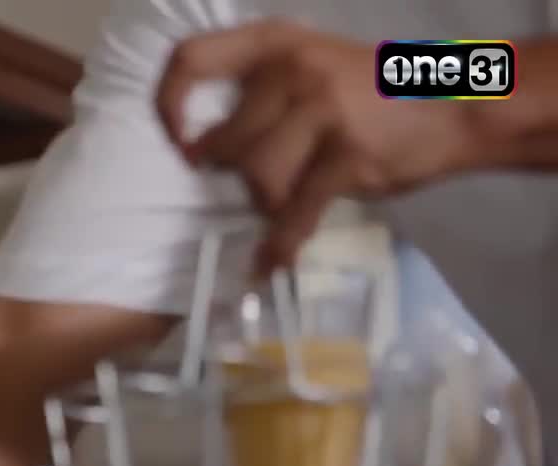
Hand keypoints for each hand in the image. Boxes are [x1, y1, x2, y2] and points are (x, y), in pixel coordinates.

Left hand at [155, 20, 478, 271]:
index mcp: (275, 43)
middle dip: (231, 175)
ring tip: (285, 201)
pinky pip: (295, 212)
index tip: (176, 141)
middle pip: (225, 143)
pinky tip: (270, 263)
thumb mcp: (310, 67)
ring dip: (264, 203)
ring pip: (255, 178)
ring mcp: (322, 111)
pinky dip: (279, 245)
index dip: (168, 104)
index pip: (192, 59)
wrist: (456, 107)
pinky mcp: (346, 156)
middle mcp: (293, 70)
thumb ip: (259, 93)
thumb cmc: (370, 93)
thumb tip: (198, 147)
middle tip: (253, 181)